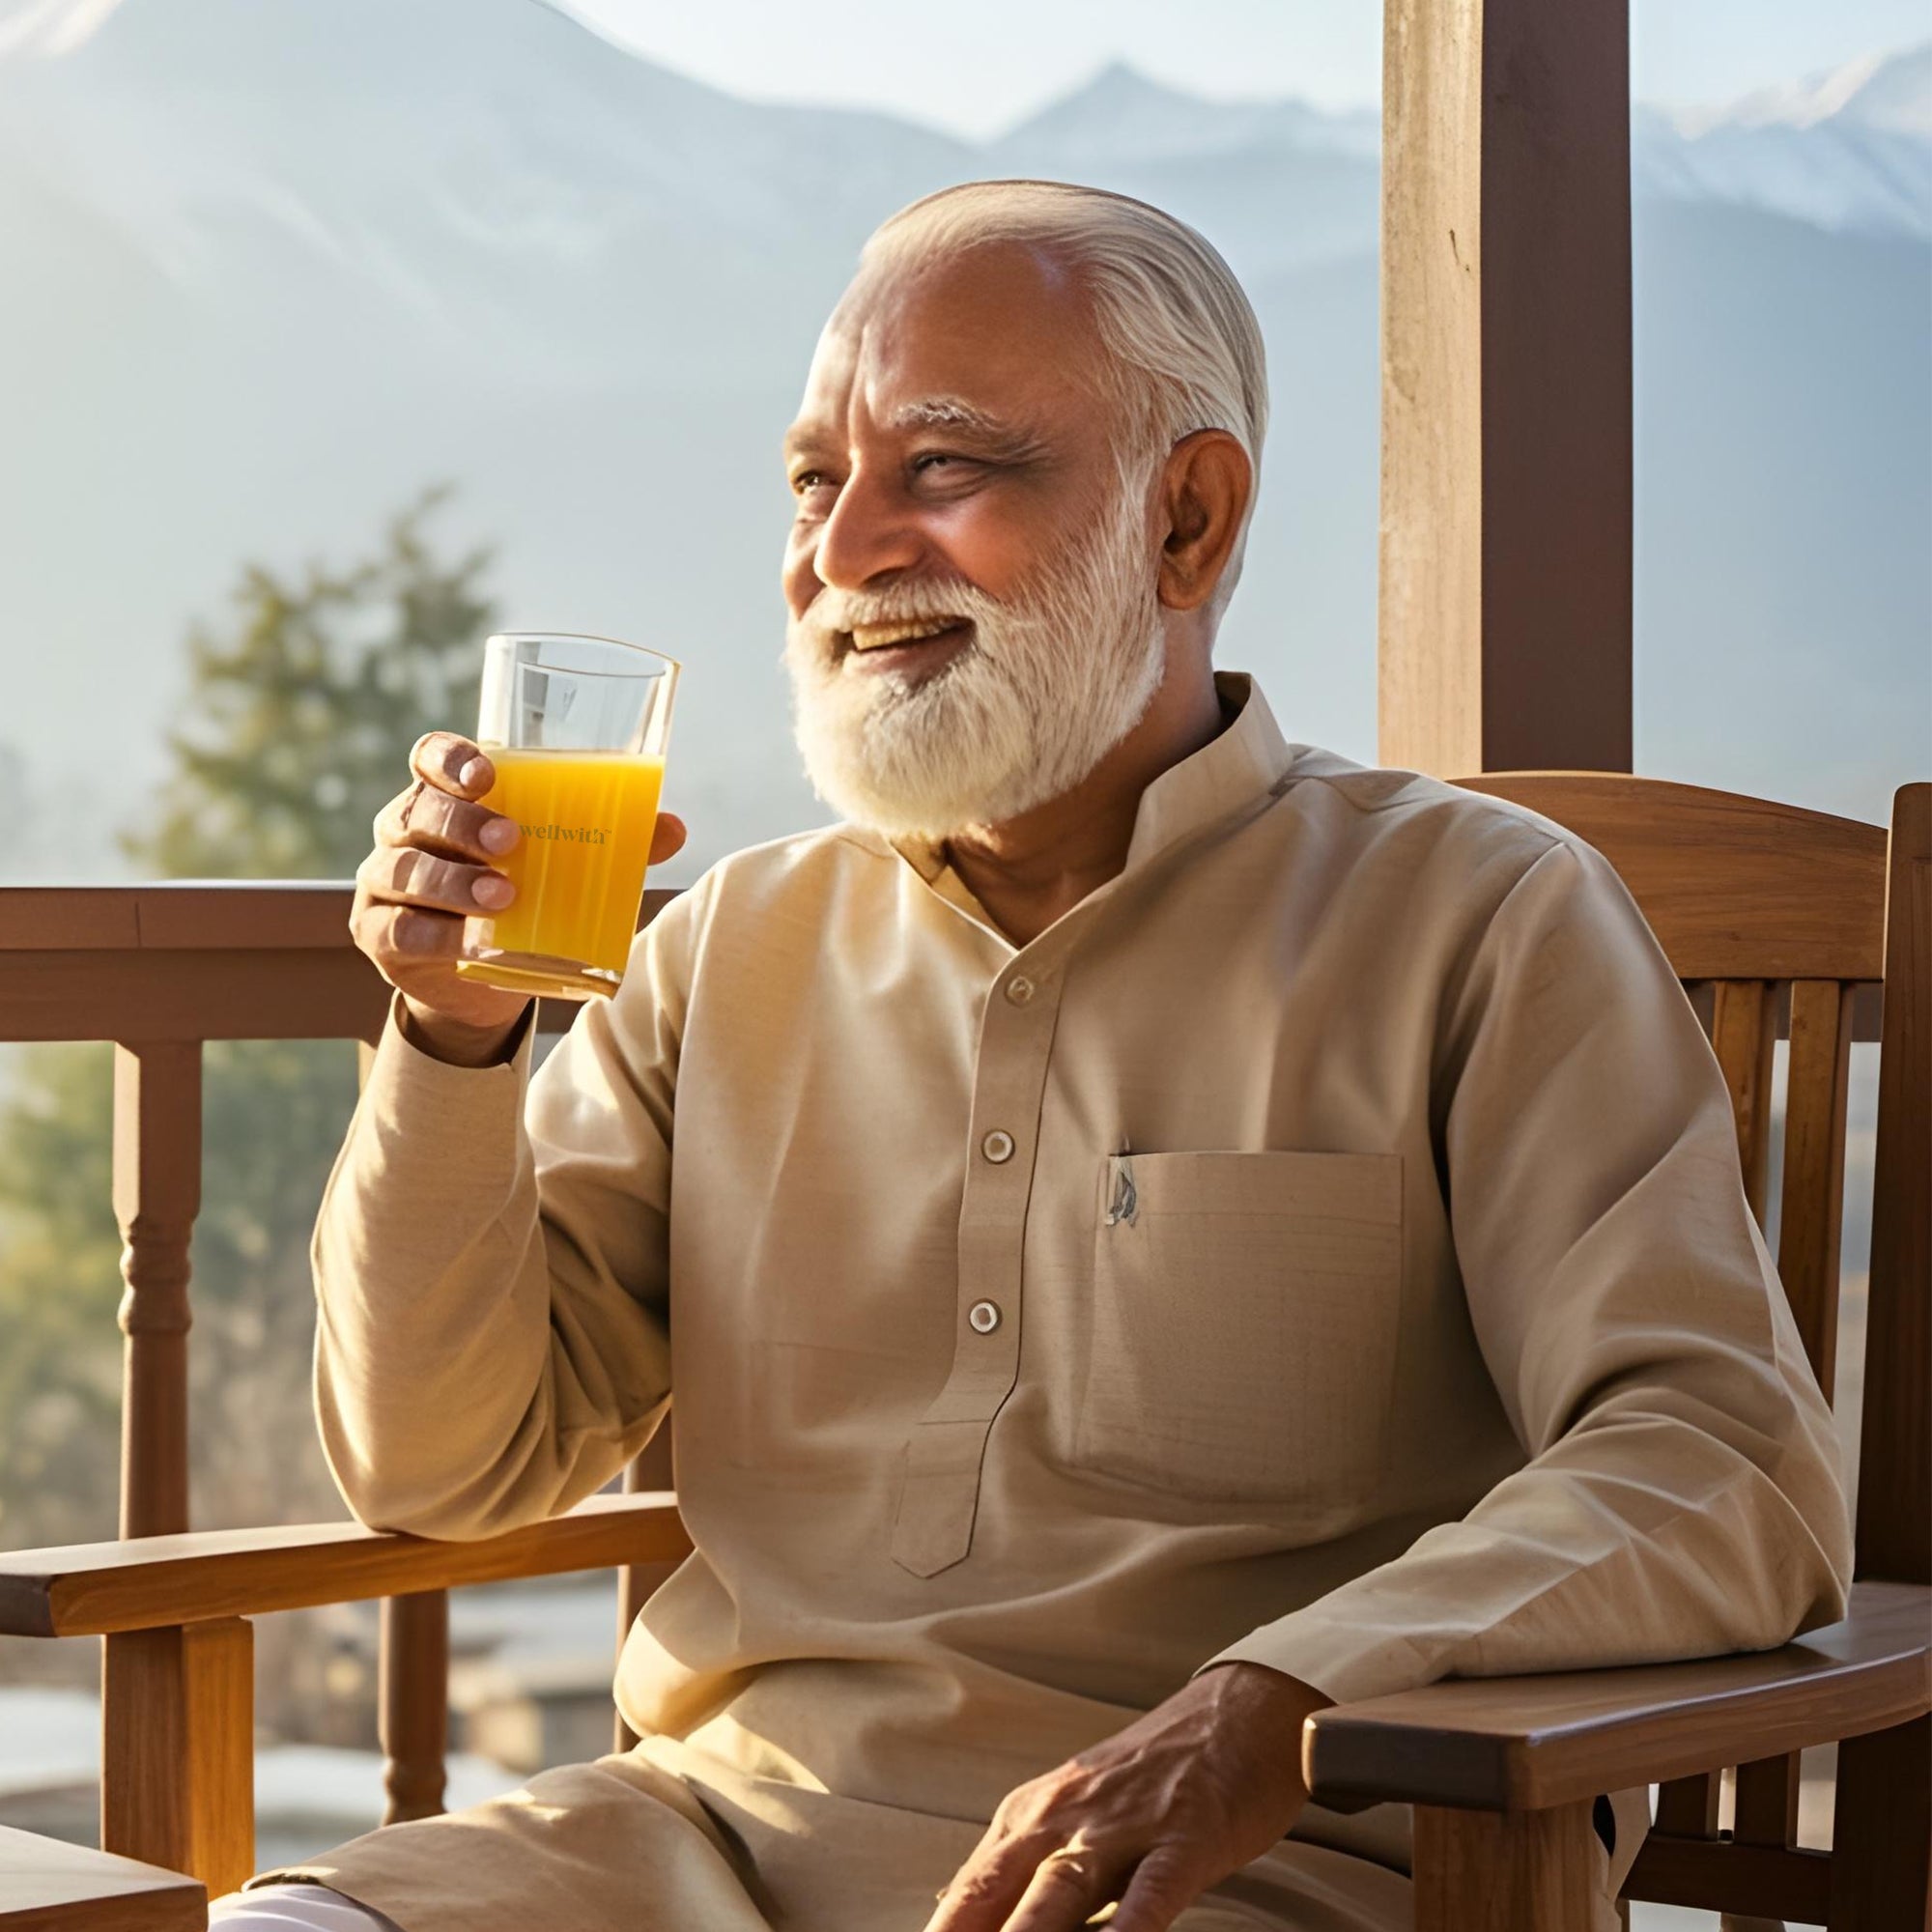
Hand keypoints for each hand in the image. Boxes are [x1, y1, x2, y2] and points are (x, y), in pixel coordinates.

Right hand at [351, 731, 687, 1065]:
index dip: (449, 759)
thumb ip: (614, 845)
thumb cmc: (524, 901)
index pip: (429, 758)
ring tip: (505, 895)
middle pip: (418, 811)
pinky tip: (471, 941)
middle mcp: (405, 832)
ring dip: (454, 881)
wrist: (483, 983)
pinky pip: (400, 928)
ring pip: (406, 869)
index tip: (486, 774)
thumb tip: (672, 828)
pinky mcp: (380, 935)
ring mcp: (385, 883)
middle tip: (512, 840)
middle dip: (462, 822)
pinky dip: (438, 934)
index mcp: (446, 799)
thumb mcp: (565, 869)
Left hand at [925, 1665, 1328, 1931]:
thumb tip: (953, 1909)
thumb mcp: (1072, 1811)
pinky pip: (1151, 1894)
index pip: (968, 1895)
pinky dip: (1129, 1930)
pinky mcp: (1184, 1837)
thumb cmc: (1151, 1776)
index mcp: (1030, 1816)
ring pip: (1059, 1896)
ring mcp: (1123, 1826)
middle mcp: (1063, 1818)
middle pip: (997, 1896)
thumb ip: (1019, 1863)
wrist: (1238, 1712)